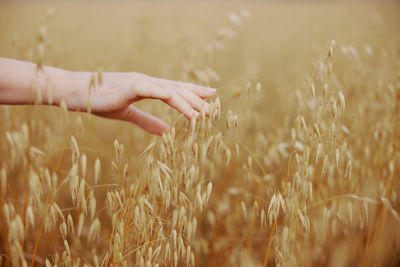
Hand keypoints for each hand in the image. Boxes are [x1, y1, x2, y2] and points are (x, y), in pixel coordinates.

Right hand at [70, 72, 215, 134]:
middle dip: (197, 97)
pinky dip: (172, 98)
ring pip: (172, 90)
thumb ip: (147, 122)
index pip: (175, 89)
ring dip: (190, 101)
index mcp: (147, 87)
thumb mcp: (127, 114)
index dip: (192, 93)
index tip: (209, 97)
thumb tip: (166, 132)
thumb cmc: (99, 101)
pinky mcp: (132, 87)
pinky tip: (185, 107)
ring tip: (206, 113)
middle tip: (214, 108)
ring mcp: (140, 83)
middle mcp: (147, 82)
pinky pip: (156, 92)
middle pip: (178, 88)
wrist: (76, 92)